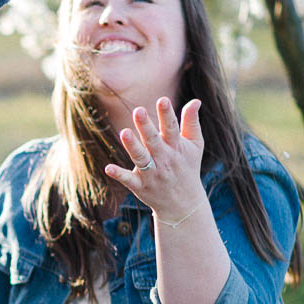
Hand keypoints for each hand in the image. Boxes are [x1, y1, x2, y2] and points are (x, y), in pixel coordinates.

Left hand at [105, 97, 206, 221]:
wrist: (184, 204)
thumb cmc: (187, 167)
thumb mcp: (195, 146)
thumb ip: (191, 122)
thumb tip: (195, 100)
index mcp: (176, 147)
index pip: (171, 128)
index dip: (167, 114)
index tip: (162, 100)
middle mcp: (164, 159)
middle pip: (153, 141)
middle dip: (146, 127)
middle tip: (138, 111)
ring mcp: (152, 173)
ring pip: (141, 158)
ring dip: (132, 146)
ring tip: (124, 133)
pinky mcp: (140, 186)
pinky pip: (128, 180)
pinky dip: (119, 174)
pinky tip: (108, 168)